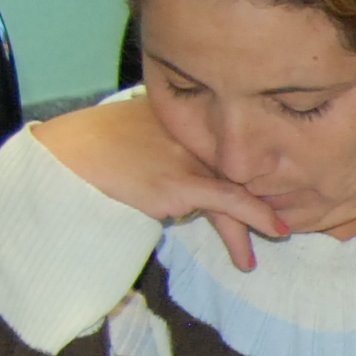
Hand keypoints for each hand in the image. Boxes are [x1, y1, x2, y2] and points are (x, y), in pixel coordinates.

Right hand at [38, 96, 285, 271]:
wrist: (73, 154)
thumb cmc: (106, 145)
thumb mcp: (149, 133)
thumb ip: (180, 142)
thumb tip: (199, 172)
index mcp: (193, 118)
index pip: (235, 142)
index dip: (257, 167)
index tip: (277, 184)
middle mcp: (198, 133)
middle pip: (242, 166)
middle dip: (265, 193)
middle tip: (283, 218)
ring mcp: (191, 155)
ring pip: (240, 187)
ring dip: (258, 218)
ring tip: (276, 238)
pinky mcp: (182, 182)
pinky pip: (231, 201)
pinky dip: (257, 217)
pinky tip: (275, 232)